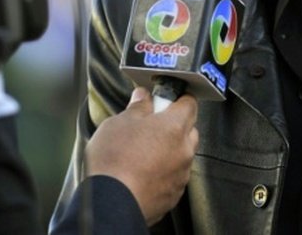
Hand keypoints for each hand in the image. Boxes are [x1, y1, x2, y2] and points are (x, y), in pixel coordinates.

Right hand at [84, 86, 198, 224]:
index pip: (189, 104)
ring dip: (168, 150)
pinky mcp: (173, 195)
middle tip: (151, 125)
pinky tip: (143, 172)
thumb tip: (143, 98)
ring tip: (142, 152)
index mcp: (174, 126)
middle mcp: (184, 150)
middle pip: (189, 130)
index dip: (178, 98)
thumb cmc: (114, 161)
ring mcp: (180, 175)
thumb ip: (137, 108)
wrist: (112, 203)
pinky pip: (173, 176)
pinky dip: (163, 172)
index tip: (166, 98)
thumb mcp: (118, 123)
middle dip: (174, 125)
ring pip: (181, 155)